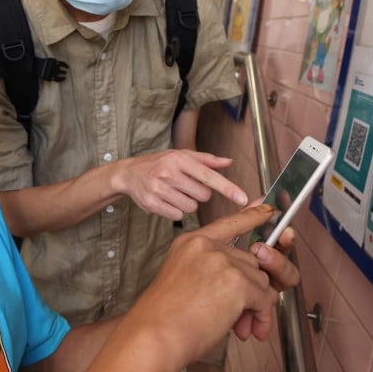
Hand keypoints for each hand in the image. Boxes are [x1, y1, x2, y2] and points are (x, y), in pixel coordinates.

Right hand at [113, 150, 248, 219]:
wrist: (129, 174)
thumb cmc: (159, 163)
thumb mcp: (181, 156)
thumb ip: (206, 160)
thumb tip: (228, 162)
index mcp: (179, 159)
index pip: (209, 176)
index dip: (228, 188)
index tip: (243, 199)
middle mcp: (168, 173)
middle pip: (203, 196)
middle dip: (199, 194)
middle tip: (186, 187)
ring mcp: (159, 189)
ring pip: (191, 207)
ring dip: (187, 203)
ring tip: (175, 193)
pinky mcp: (152, 204)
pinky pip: (177, 215)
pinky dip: (176, 211)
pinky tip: (167, 201)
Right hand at [128, 204, 288, 367]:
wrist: (154, 335)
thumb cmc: (163, 318)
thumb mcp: (183, 281)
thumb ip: (211, 272)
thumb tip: (245, 285)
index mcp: (190, 243)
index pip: (227, 223)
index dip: (250, 216)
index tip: (266, 208)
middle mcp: (206, 246)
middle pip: (249, 261)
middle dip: (251, 290)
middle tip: (243, 316)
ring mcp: (222, 260)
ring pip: (260, 281)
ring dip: (257, 305)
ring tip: (241, 325)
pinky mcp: (237, 281)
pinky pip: (264, 298)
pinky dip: (261, 316)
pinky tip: (247, 327)